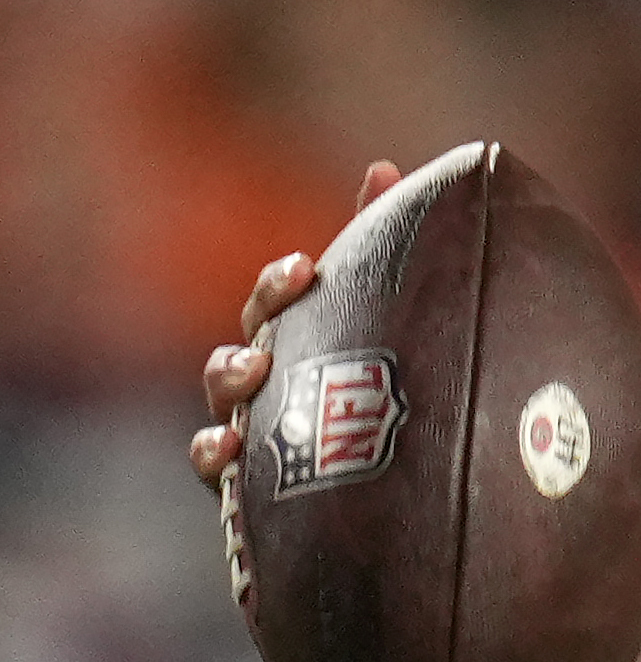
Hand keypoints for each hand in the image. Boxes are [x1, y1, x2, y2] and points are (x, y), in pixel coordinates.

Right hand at [189, 161, 402, 490]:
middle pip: (238, 349)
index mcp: (300, 341)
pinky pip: (215, 471)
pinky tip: (228, 450)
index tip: (304, 268)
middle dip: (251, 334)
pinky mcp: (250, 487)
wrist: (406, 495)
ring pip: (220, 405)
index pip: (275, 302)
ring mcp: (254, 434)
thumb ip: (383, 242)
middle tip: (272, 336)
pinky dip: (212, 455)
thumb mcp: (394, 318)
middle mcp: (268, 385)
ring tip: (253, 380)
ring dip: (228, 386)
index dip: (280, 283)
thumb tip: (383, 166)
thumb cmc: (391, 391)